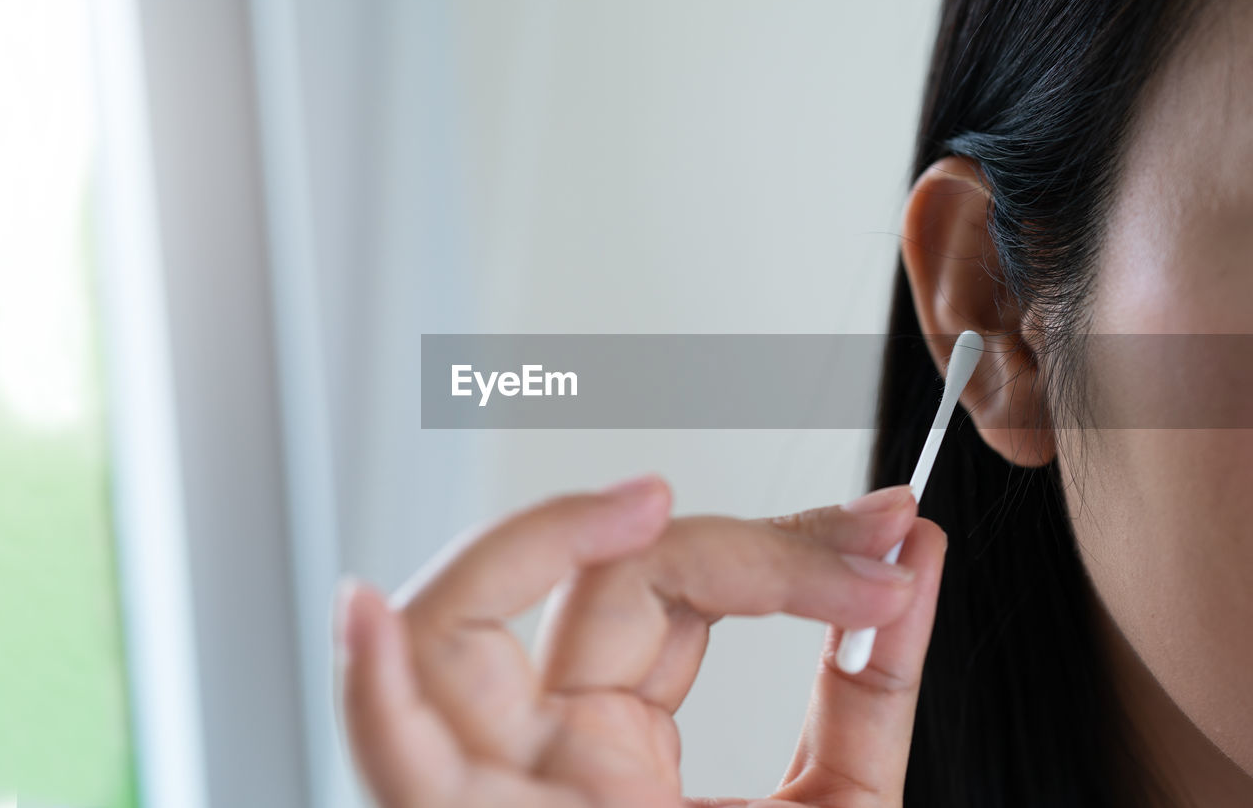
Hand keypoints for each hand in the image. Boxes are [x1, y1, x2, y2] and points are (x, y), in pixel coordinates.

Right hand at [336, 475, 945, 806]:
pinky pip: (394, 771)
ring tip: (638, 506)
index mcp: (617, 750)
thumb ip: (871, 684)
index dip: (782, 549)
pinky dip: (373, 693)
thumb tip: (915, 548)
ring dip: (533, 547)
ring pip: (461, 636)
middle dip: (725, 546)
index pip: (667, 590)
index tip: (894, 540)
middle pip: (590, 592)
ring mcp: (501, 801)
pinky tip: (371, 616)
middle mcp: (548, 759)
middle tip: (857, 539)